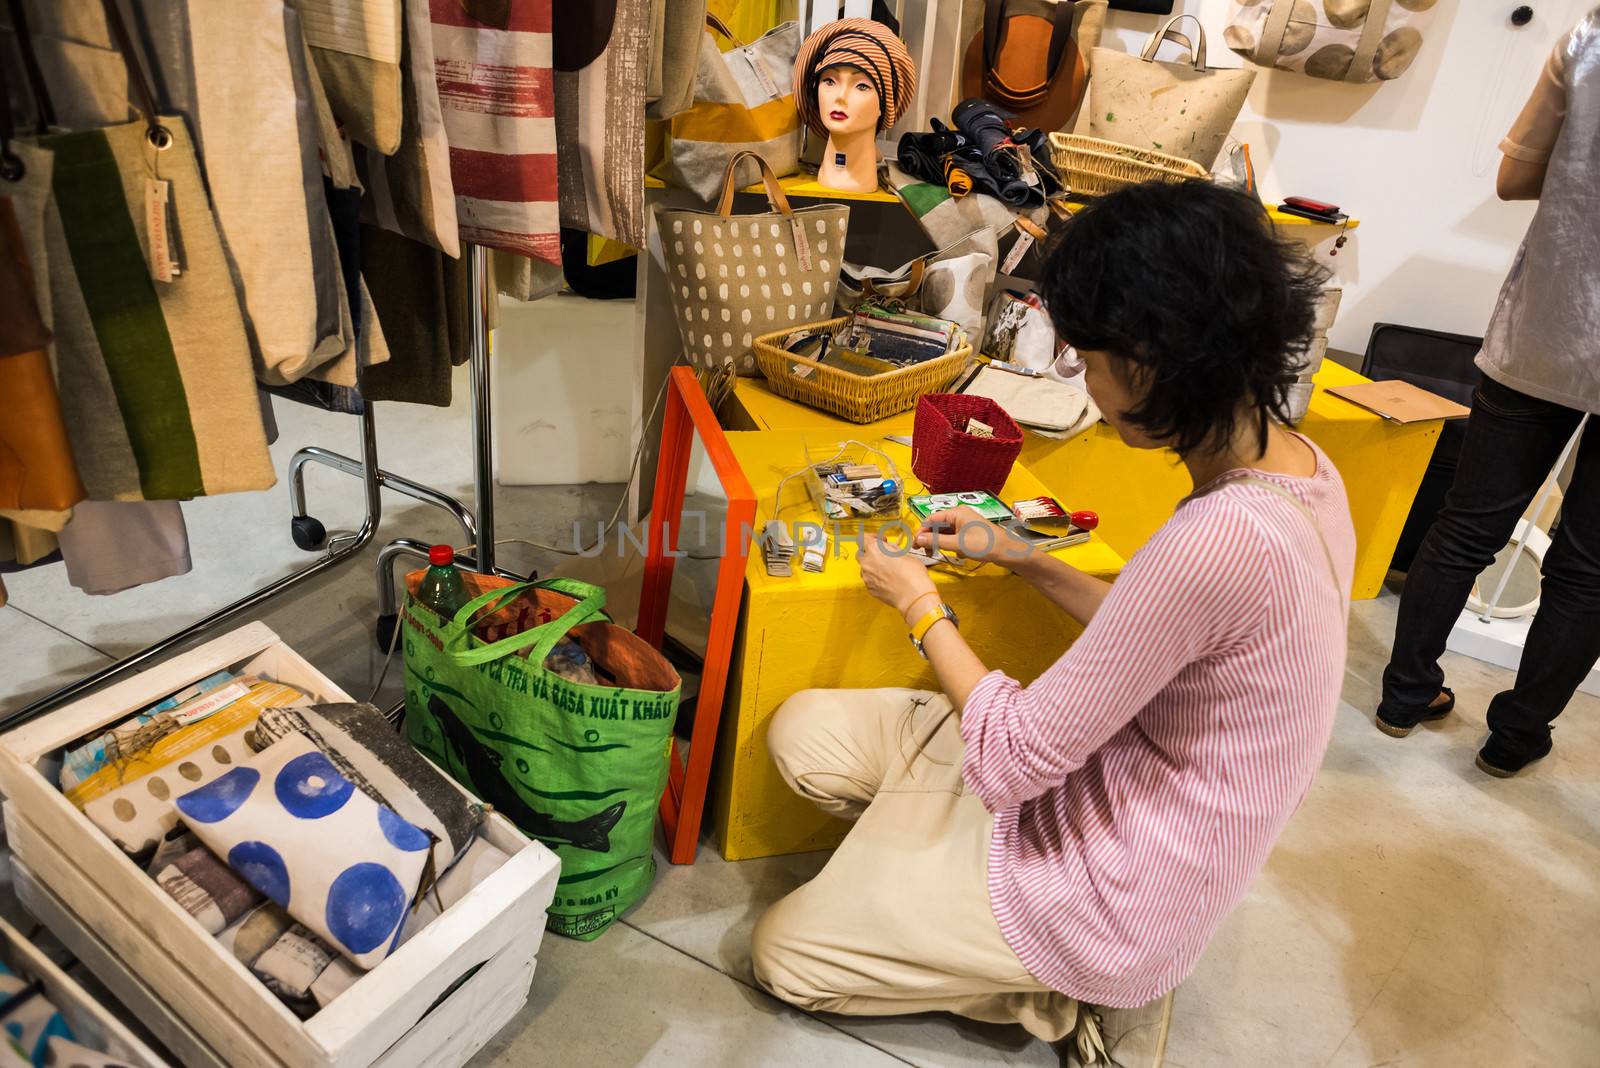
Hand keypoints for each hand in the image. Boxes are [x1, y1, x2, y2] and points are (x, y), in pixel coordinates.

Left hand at [858, 528, 938, 619]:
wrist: (913, 595)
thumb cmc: (912, 573)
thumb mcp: (904, 553)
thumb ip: (891, 549)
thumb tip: (888, 548)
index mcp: (874, 549)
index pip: (862, 537)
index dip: (871, 537)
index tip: (880, 540)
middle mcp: (867, 562)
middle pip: (860, 552)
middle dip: (869, 552)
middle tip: (882, 554)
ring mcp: (866, 577)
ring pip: (864, 567)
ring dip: (872, 566)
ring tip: (886, 569)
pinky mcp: (869, 588)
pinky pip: (869, 580)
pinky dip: (875, 578)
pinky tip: (887, 579)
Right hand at [915, 507, 1033, 570]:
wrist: (1006, 551)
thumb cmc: (983, 545)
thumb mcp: (957, 544)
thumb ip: (936, 541)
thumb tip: (917, 538)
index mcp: (956, 513)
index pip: (931, 519)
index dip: (922, 531)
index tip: (915, 544)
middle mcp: (959, 515)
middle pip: (938, 525)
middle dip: (931, 538)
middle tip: (925, 552)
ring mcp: (965, 523)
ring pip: (946, 532)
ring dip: (941, 543)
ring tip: (938, 554)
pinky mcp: (970, 532)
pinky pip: (954, 536)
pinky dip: (952, 544)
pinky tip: (957, 554)